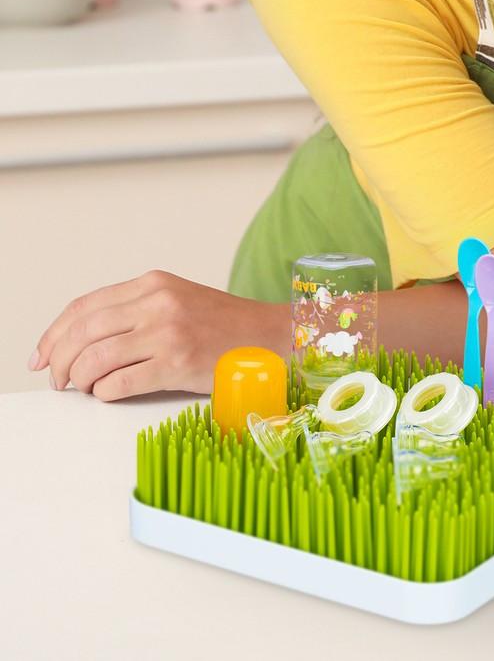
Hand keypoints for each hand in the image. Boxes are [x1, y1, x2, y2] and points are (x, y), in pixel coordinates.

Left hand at [30, 269, 279, 399]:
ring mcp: (167, 333)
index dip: (52, 334)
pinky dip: (104, 394)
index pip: (83, 307)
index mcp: (153, 284)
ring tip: (86, 388)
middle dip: (58, 362)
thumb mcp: (175, 301)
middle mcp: (157, 303)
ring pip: (94, 360)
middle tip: (57, 381)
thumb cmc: (221, 325)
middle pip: (82, 333)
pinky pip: (118, 384)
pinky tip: (112, 392)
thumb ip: (132, 311)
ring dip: (79, 380)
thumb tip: (76, 343)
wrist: (269, 336)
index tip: (39, 357)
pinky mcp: (176, 363)